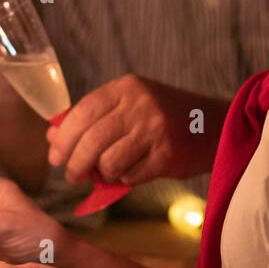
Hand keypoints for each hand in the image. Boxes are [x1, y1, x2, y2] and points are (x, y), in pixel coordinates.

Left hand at [46, 76, 223, 186]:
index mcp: (126, 88)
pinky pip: (130, 176)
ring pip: (109, 162)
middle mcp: (140, 105)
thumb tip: (52, 137)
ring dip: (101, 175)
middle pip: (92, 140)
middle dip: (75, 164)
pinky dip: (123, 179)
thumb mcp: (128, 105)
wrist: (215, 124)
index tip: (55, 156)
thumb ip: (92, 118)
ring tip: (104, 174)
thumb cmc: (163, 116)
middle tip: (72, 176)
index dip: (64, 138)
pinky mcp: (167, 156)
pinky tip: (128, 173)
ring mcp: (155, 130)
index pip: (82, 112)